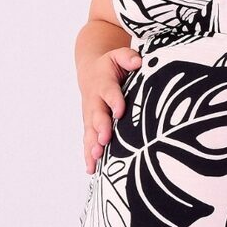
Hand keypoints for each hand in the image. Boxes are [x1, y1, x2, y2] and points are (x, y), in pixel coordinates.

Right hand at [78, 45, 141, 172]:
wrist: (90, 72)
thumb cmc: (110, 66)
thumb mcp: (118, 56)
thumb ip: (128, 58)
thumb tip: (138, 62)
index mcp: (104, 83)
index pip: (110, 92)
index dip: (114, 101)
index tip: (119, 111)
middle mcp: (95, 102)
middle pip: (97, 116)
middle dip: (100, 128)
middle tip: (104, 140)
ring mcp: (90, 116)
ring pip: (90, 132)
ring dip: (92, 145)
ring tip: (96, 158)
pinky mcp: (90, 127)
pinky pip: (88, 141)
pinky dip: (88, 155)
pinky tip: (91, 169)